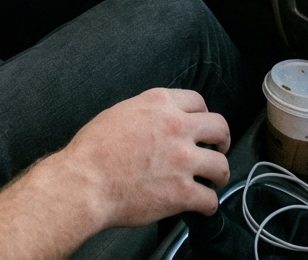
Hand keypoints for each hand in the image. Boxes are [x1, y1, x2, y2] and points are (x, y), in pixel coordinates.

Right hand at [56, 88, 230, 228]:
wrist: (86, 181)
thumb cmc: (94, 150)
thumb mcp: (121, 112)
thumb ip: (148, 113)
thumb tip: (158, 122)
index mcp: (160, 103)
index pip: (198, 101)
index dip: (202, 115)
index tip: (201, 127)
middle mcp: (177, 126)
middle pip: (219, 127)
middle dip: (221, 140)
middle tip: (217, 149)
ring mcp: (183, 160)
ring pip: (222, 165)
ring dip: (219, 174)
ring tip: (213, 180)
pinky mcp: (182, 192)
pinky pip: (211, 200)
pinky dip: (208, 205)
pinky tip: (201, 205)